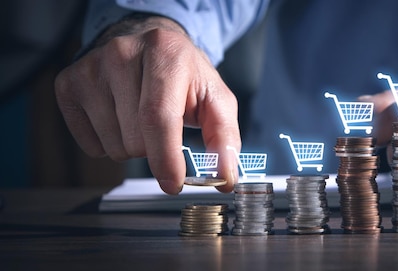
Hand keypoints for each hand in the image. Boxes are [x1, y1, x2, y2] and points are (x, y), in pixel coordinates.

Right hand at [55, 16, 240, 193]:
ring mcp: (91, 68)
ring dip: (133, 146)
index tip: (173, 183)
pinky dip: (109, 144)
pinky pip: (90, 146)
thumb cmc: (183, 74)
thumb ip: (225, 138)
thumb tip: (225, 178)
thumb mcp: (215, 97)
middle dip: (155, 149)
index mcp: (165, 52)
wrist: (146, 42)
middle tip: (165, 124)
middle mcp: (122, 54)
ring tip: (141, 117)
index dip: (166, 157)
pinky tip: (119, 117)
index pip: (158, 116)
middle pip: (136, 139)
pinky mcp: (68, 85)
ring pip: (113, 146)